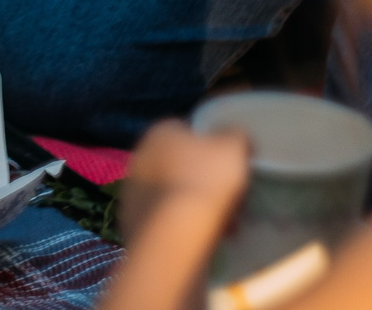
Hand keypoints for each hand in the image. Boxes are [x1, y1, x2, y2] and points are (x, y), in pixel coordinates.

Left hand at [117, 120, 248, 247]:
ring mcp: (134, 192)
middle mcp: (141, 156)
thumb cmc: (205, 181)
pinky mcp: (135, 221)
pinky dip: (185, 227)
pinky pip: (168, 219)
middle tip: (234, 202)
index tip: (234, 169)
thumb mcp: (234, 147)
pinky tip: (206, 239)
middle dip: (210, 183)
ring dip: (201, 207)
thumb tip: (236, 138)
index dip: (216, 149)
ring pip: (178, 195)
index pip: (191, 132)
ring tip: (227, 227)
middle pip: (185, 166)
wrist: (173, 236)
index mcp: (160, 131)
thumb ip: (236, 136)